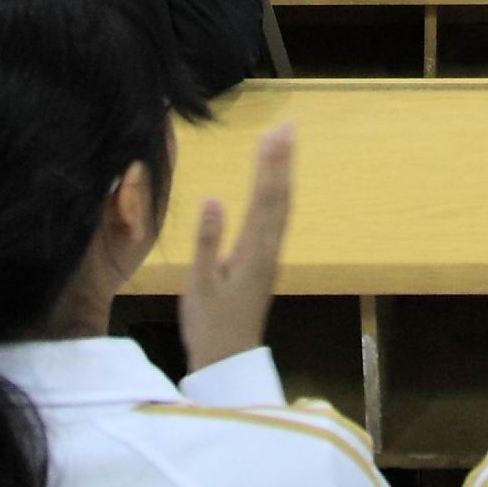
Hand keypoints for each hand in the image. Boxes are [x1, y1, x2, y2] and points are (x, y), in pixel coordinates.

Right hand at [179, 122, 294, 370]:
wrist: (228, 362)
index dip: (269, 164)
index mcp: (252, 251)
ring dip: (284, 174)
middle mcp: (268, 250)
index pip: (264, 198)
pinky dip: (279, 195)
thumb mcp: (199, 285)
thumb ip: (208, 241)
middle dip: (283, 160)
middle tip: (287, 125)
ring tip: (284, 144)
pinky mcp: (266, 264)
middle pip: (279, 197)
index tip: (273, 132)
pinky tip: (277, 185)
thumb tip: (214, 198)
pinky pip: (278, 220)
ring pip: (282, 208)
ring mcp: (270, 257)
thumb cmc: (209, 325)